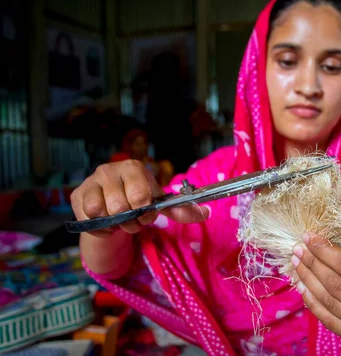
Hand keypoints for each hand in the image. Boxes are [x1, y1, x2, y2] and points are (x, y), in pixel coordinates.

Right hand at [71, 160, 208, 236]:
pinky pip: (89, 220)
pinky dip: (101, 228)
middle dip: (131, 221)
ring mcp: (91, 182)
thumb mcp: (160, 204)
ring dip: (115, 224)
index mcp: (134, 168)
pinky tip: (107, 222)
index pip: (140, 195)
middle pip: (120, 208)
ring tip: (120, 220)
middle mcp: (110, 170)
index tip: (147, 213)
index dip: (146, 211)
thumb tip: (207, 213)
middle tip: (133, 219)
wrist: (113, 206)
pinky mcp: (77, 196)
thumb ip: (181, 209)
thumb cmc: (139, 201)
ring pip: (103, 214)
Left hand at [292, 233, 340, 353]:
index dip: (328, 251)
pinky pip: (330, 320)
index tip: (311, 237)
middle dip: (314, 264)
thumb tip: (334, 238)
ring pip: (330, 303)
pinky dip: (313, 302)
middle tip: (299, 247)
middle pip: (338, 286)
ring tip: (298, 263)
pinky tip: (304, 285)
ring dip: (309, 280)